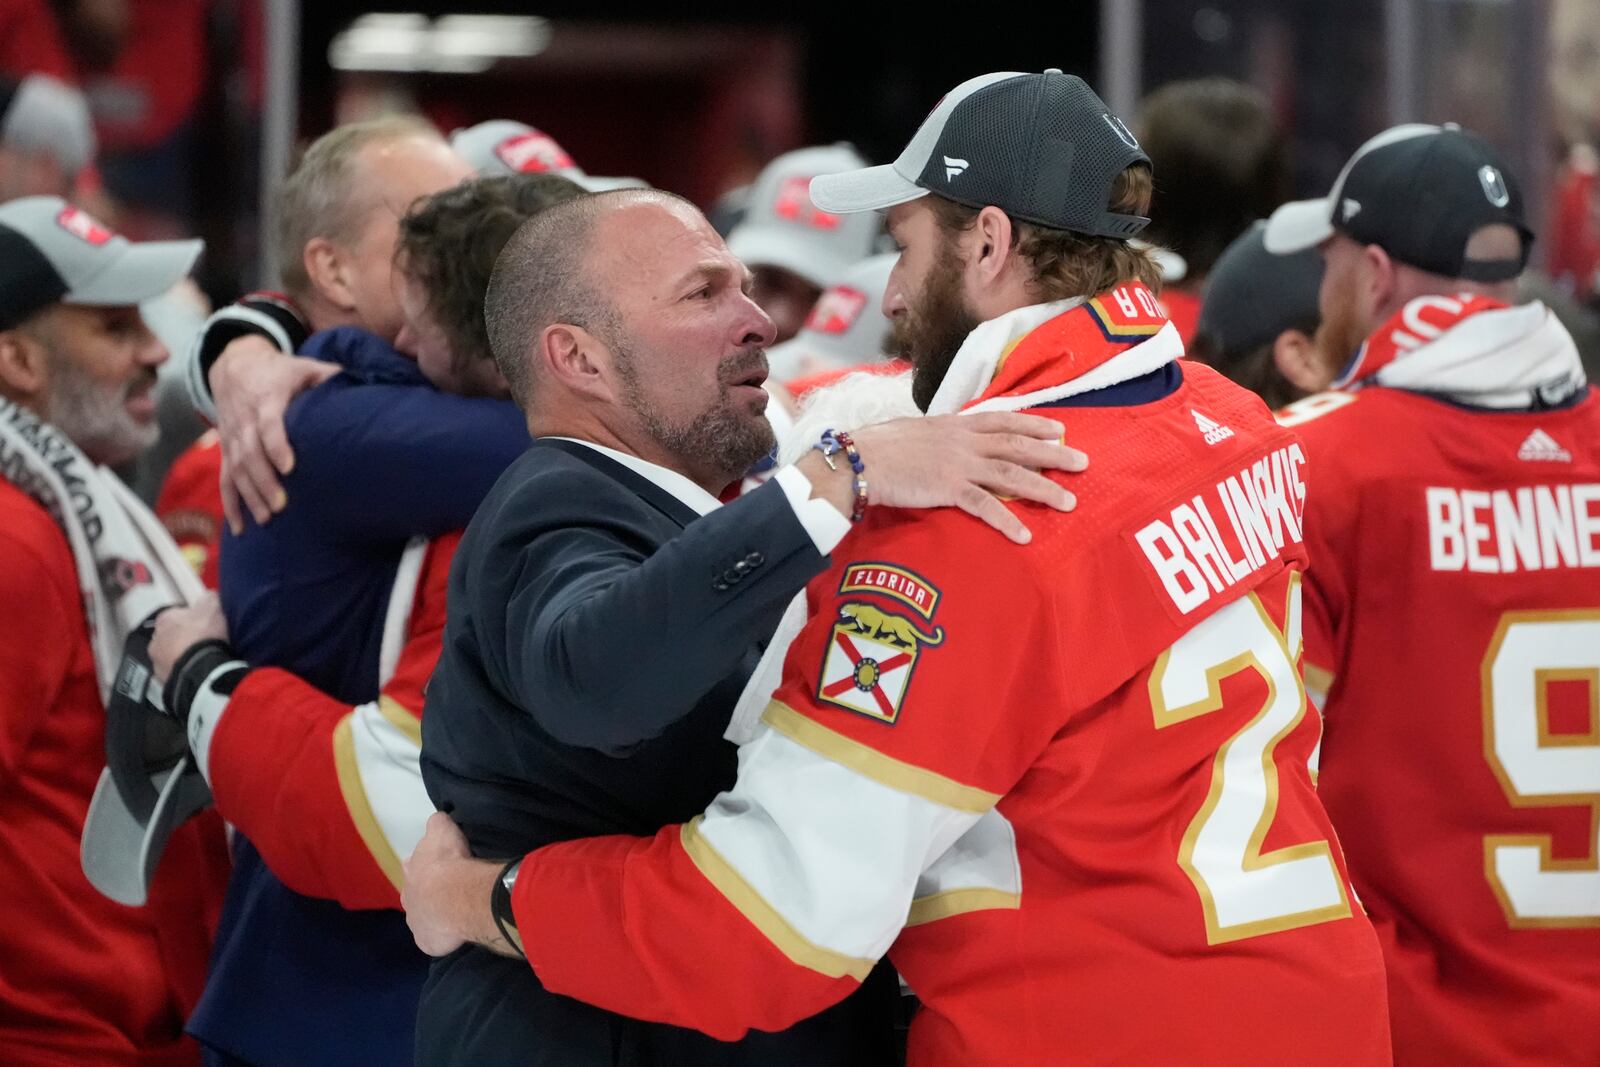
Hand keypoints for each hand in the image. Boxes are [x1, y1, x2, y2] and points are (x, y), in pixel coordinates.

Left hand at [149, 593, 227, 684]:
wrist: (199, 668)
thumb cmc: (204, 634)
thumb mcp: (213, 605)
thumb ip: (209, 598)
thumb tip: (208, 597)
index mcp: (165, 618)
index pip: (178, 614)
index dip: (194, 618)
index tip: (207, 624)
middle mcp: (155, 638)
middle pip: (173, 636)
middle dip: (185, 638)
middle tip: (206, 642)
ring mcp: (157, 661)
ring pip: (171, 655)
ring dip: (183, 656)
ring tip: (203, 659)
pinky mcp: (163, 680)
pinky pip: (176, 672)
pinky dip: (184, 671)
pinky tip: (198, 671)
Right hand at [210, 335, 337, 532]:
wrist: (234, 367)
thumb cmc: (279, 371)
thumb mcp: (304, 367)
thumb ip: (330, 377)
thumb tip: (367, 382)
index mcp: (266, 400)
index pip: (268, 425)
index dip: (276, 445)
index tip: (290, 467)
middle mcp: (244, 421)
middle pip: (250, 454)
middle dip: (264, 481)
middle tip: (282, 505)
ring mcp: (232, 438)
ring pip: (236, 470)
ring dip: (250, 496)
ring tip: (268, 519)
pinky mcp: (226, 451)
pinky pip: (225, 480)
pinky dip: (230, 505)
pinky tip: (241, 528)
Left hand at [403, 812, 506, 957]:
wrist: (452, 896)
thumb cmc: (447, 861)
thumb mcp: (442, 829)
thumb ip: (437, 824)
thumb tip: (437, 821)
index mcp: (410, 870)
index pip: (414, 866)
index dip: (427, 866)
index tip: (440, 867)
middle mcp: (408, 897)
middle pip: (416, 893)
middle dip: (428, 892)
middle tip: (449, 891)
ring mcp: (415, 922)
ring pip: (423, 918)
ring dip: (435, 915)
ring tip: (454, 913)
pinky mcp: (425, 941)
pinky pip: (433, 939)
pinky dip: (443, 936)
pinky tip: (455, 932)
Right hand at [795, 412, 1086, 543]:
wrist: (859, 459)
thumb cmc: (879, 446)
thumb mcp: (916, 431)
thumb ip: (939, 436)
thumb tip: (946, 439)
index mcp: (956, 424)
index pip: (1004, 419)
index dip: (1035, 423)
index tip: (1060, 427)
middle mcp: (963, 441)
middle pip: (1018, 445)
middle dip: (1054, 454)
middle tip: (1084, 463)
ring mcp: (957, 464)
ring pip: (1011, 474)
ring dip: (1043, 488)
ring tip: (1069, 501)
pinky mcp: (947, 488)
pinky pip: (984, 506)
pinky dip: (1007, 520)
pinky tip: (1025, 535)